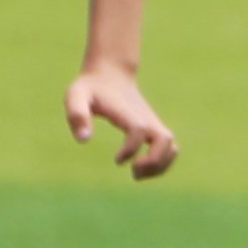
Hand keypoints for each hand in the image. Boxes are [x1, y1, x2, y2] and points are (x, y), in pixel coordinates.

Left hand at [66, 63, 176, 179]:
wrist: (111, 74)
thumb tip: (84, 140)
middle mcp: (145, 118)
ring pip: (171, 148)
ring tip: (137, 172)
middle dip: (153, 162)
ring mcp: (153, 124)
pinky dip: (162, 164)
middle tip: (132, 170)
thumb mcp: (76, 96)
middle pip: (165, 141)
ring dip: (160, 166)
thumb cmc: (91, 88)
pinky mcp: (155, 129)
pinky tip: (141, 167)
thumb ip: (77, 114)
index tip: (117, 160)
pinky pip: (170, 149)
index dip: (131, 149)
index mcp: (126, 112)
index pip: (139, 130)